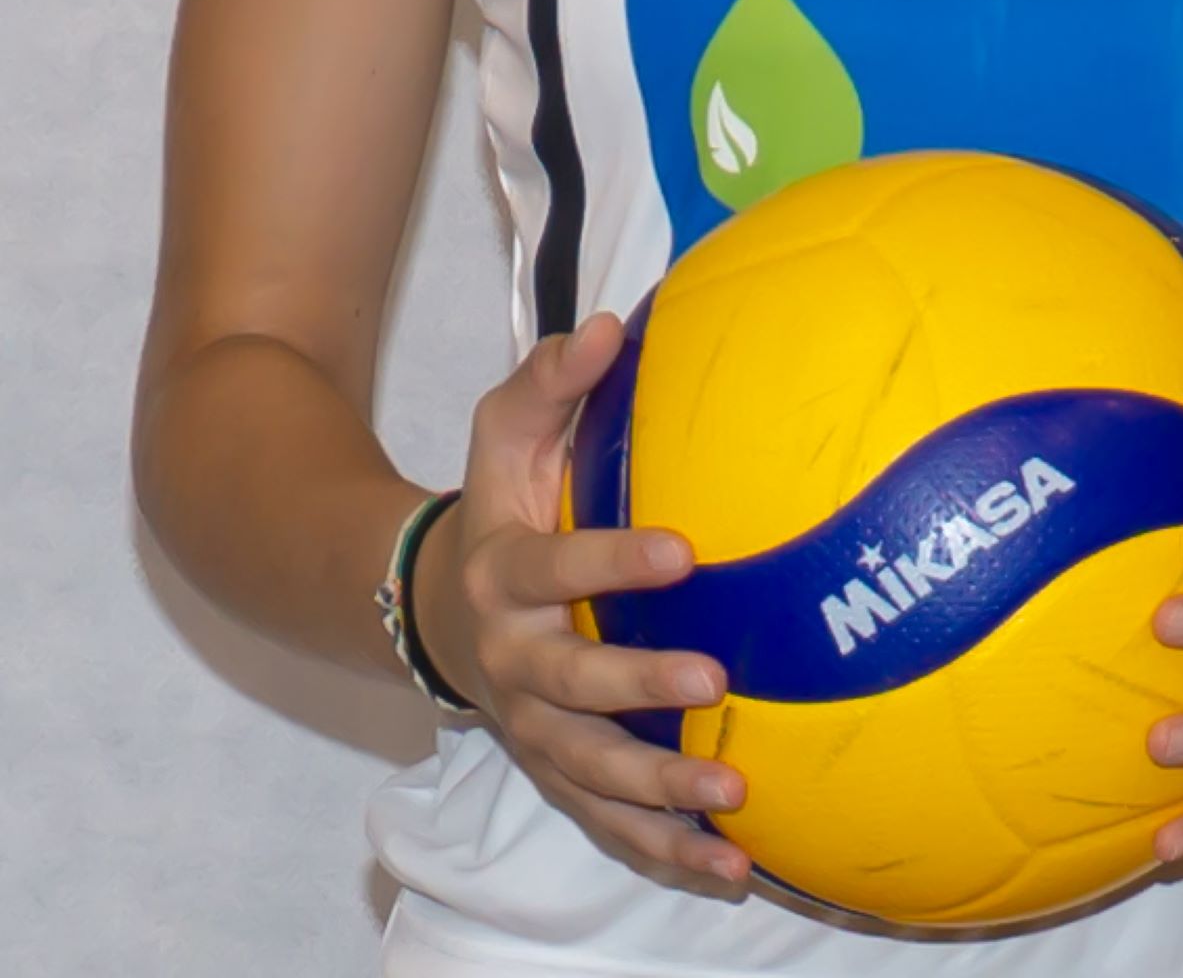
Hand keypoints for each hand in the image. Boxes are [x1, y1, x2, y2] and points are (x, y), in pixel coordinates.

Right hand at [411, 312, 748, 888]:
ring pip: (593, 772)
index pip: (555, 569)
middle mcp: (516, 662)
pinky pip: (610, 824)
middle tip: (712, 680)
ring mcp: (537, 728)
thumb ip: (552, 378)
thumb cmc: (500, 504)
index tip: (683, 549)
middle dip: (640, 688)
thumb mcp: (507, 431)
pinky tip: (730, 867)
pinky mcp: (561, 772)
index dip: (614, 560)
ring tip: (732, 794)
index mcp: (504, 574)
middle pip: (575, 686)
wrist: (440, 606)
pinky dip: (666, 852)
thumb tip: (611, 326)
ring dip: (661, 789)